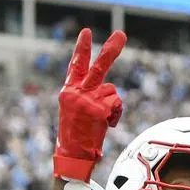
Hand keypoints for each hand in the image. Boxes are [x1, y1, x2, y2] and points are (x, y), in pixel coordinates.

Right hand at [54, 28, 126, 182]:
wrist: (72, 157)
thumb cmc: (77, 137)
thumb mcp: (77, 112)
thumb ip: (86, 97)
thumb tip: (108, 91)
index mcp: (68, 92)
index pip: (75, 66)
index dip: (81, 49)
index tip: (86, 32)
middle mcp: (75, 93)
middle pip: (98, 67)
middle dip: (111, 50)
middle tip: (121, 34)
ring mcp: (86, 100)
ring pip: (112, 91)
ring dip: (113, 105)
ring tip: (101, 121)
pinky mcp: (96, 110)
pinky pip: (116, 105)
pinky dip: (115, 115)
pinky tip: (105, 126)